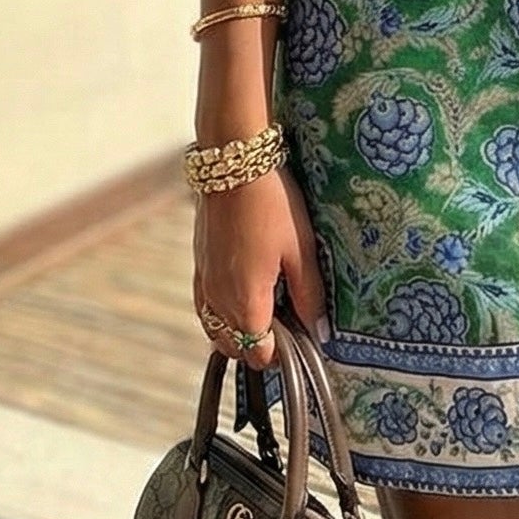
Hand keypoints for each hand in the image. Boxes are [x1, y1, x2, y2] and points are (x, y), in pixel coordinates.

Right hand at [190, 161, 327, 370]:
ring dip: (241, 330)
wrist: (233, 165)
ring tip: (270, 302)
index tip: (301, 333)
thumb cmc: (273, 205)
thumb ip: (310, 296)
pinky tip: (246, 288)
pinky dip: (224, 312)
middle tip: (290, 317)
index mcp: (246, 303)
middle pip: (237, 348)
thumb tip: (320, 333)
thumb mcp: (302, 249)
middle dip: (262, 343)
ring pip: (218, 331)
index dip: (283, 352)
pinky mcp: (198, 267)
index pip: (260, 354)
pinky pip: (207, 308)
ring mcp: (204, 285)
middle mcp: (217, 302)